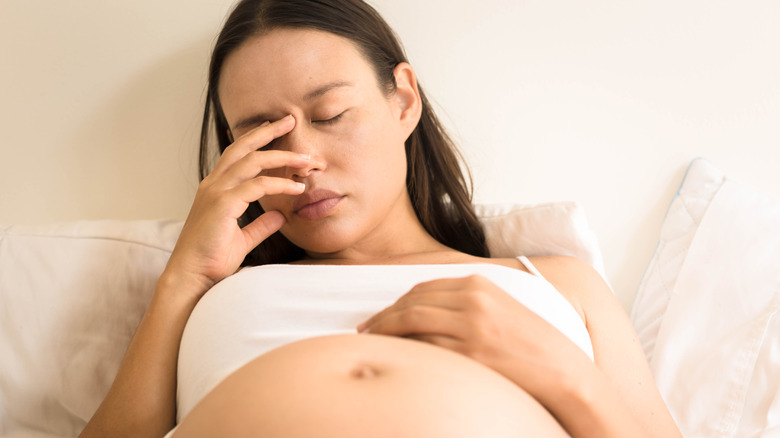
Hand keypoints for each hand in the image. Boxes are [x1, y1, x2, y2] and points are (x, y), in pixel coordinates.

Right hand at [163, 115, 309, 296]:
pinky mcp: (223, 204)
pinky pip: (257, 186)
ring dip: (282, 157)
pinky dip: (279, 184)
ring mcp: (216, 192)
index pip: (238, 154)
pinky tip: (297, 189)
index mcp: (215, 189)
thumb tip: (281, 215)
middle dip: (268, 131)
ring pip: (253, 161)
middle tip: (291, 119)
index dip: (258, 139)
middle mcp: (213, 185)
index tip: (279, 129)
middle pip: (243, 147)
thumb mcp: (243, 239)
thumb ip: (260, 225)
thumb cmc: (212, 260)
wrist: (192, 277)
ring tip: (306, 160)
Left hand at [357, 274, 591, 400]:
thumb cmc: (530, 345)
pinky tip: (395, 356)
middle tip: (365, 330)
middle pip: (412, 304)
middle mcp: (473, 302)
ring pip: (412, 323)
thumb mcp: (499, 309)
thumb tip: (421, 311)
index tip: (380, 314)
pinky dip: (404, 349)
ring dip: (385, 331)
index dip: (396, 302)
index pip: (423, 288)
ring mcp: (472, 328)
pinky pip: (426, 348)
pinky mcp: (471, 355)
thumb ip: (465, 304)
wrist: (562, 371)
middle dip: (383, 317)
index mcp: (479, 285)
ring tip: (371, 341)